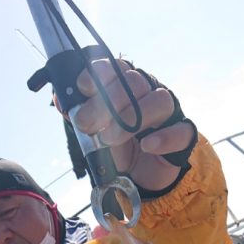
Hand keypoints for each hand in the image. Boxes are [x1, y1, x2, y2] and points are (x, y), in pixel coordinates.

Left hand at [73, 59, 194, 193]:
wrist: (139, 176)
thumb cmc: (117, 146)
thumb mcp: (93, 131)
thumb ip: (77, 113)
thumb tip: (60, 99)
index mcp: (126, 85)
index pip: (116, 66)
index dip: (99, 73)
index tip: (82, 87)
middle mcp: (149, 92)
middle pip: (135, 81)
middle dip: (107, 101)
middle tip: (86, 124)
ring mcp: (168, 114)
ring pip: (158, 100)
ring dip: (131, 119)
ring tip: (109, 139)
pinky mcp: (182, 137)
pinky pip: (180, 131)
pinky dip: (163, 137)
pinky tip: (147, 146)